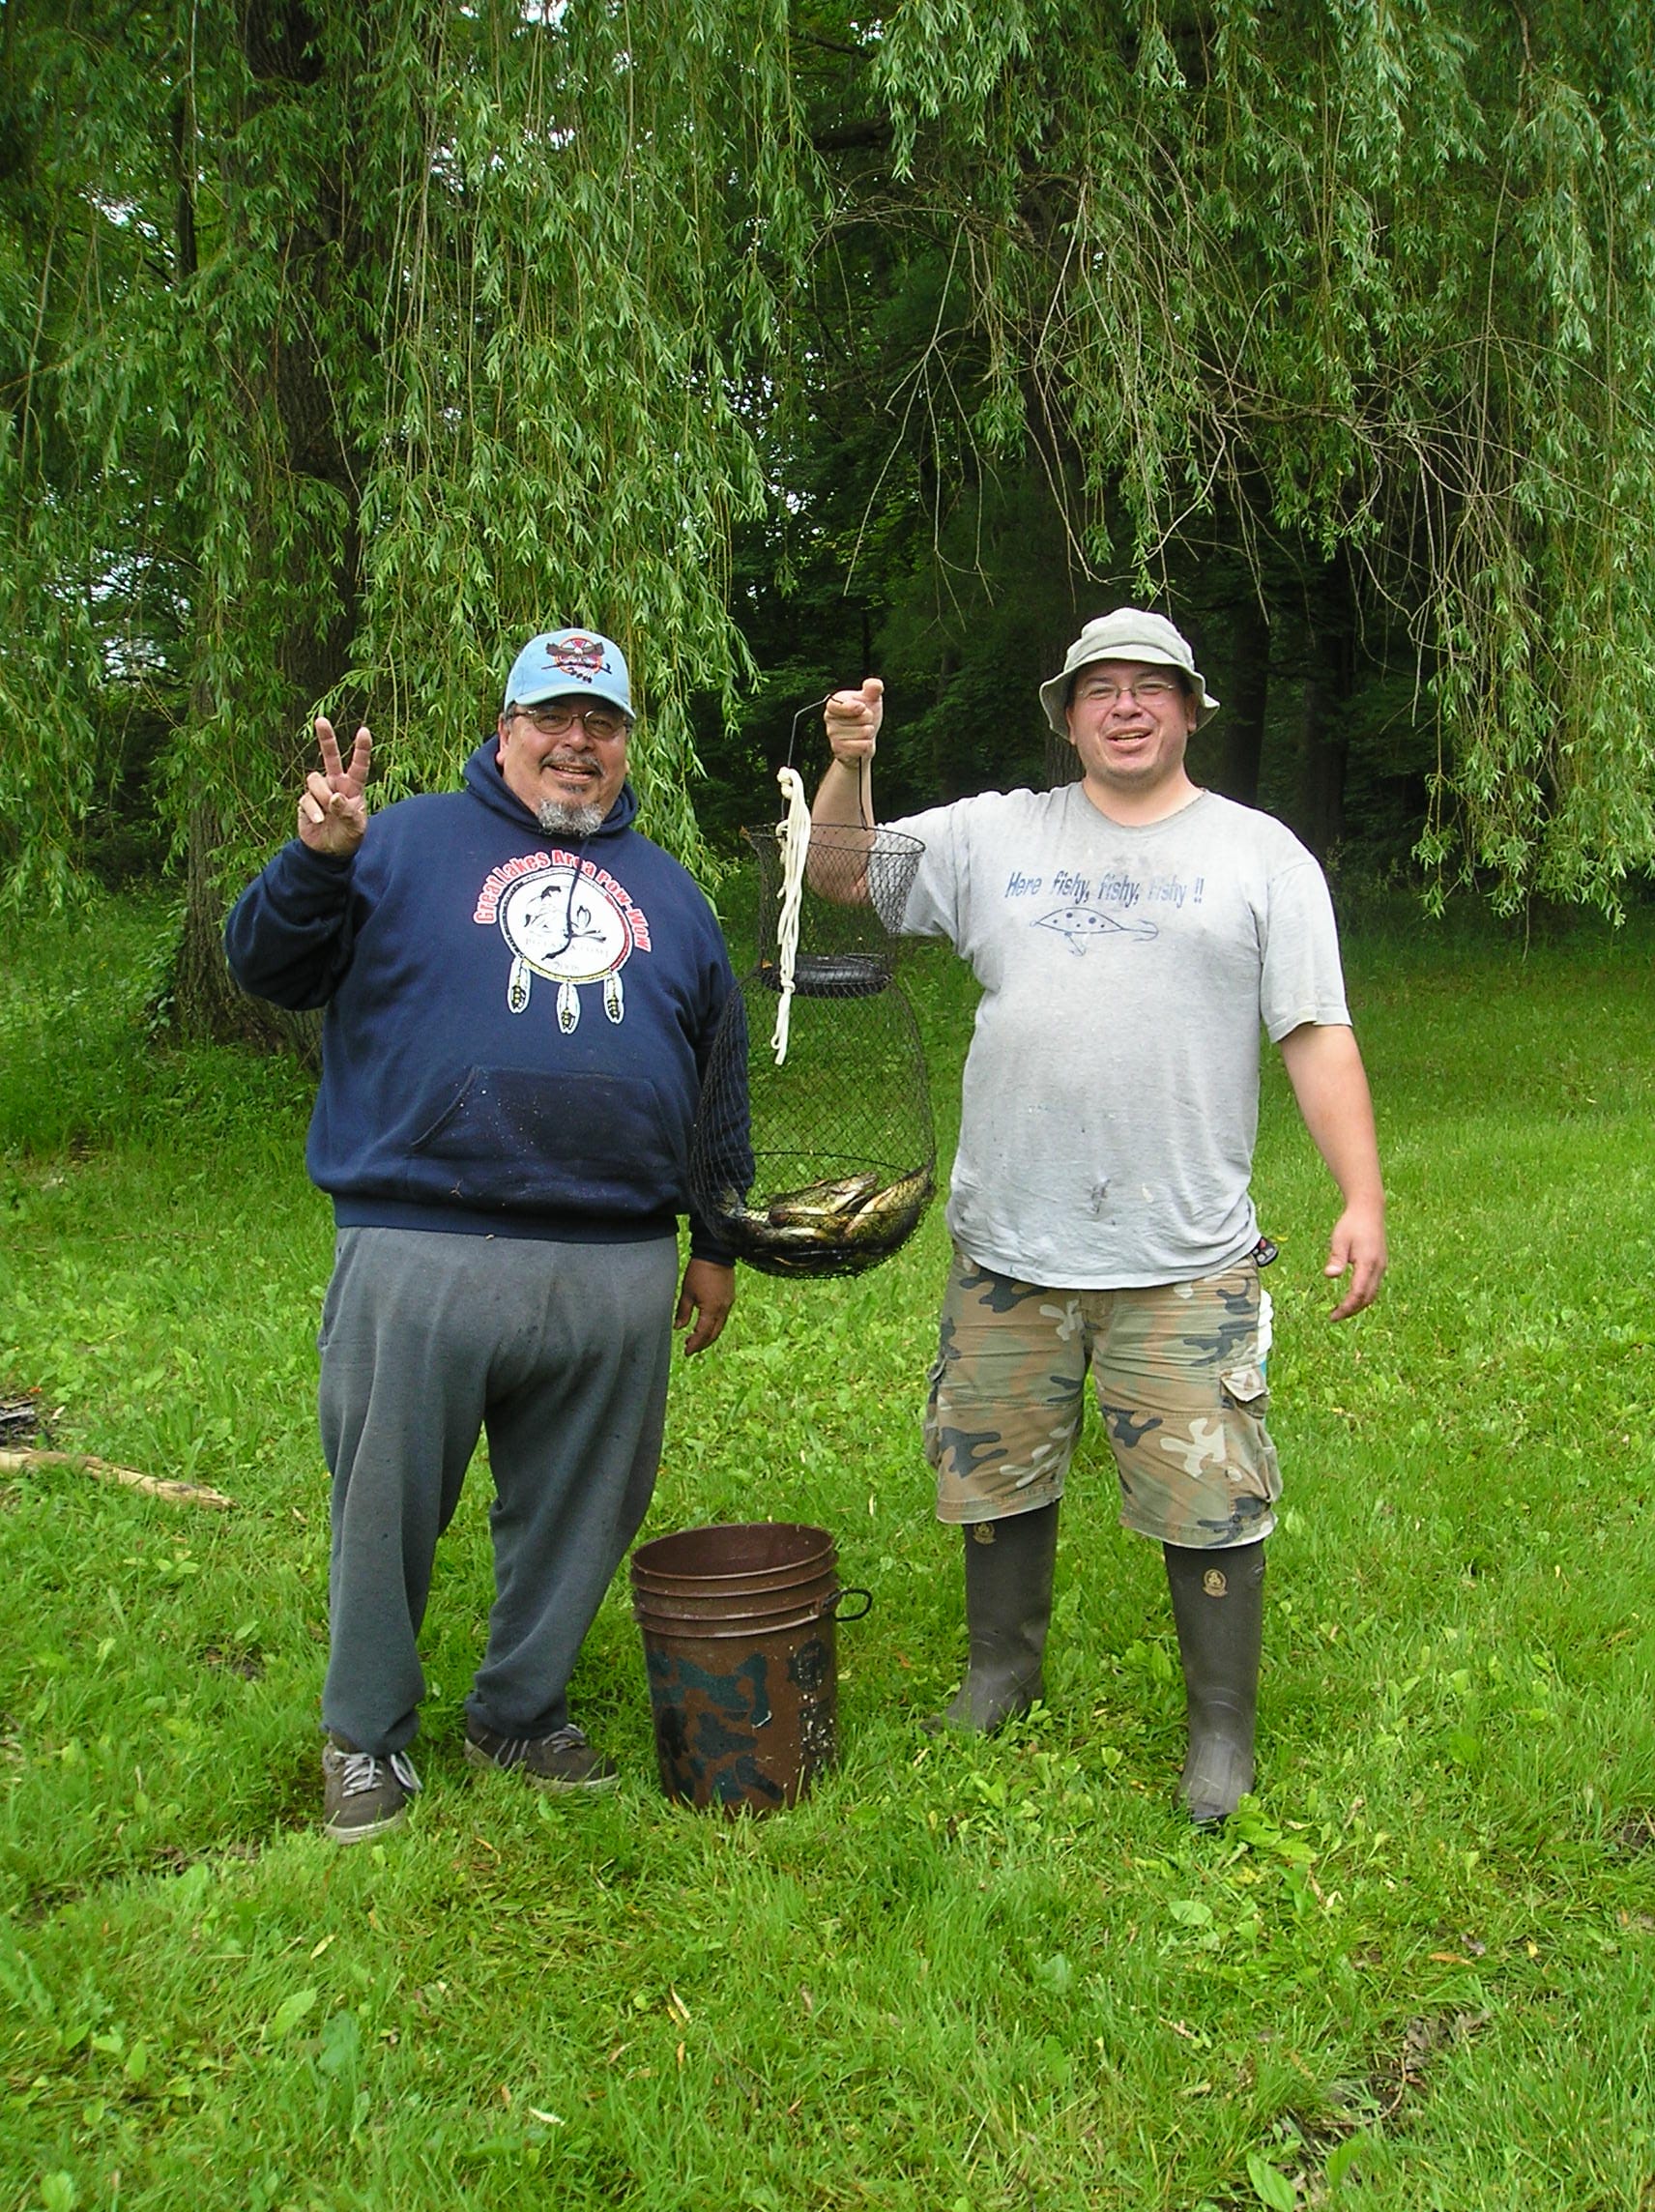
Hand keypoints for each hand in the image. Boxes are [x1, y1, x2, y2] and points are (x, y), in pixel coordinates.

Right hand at [298, 718, 371, 855]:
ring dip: (321, 795)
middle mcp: (336, 784)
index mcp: (353, 788)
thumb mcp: (355, 828)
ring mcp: (319, 791)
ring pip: (315, 779)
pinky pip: (306, 798)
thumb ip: (347, 812)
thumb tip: (334, 796)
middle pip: (330, 756)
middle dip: (325, 738)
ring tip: (327, 814)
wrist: (329, 852)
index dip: (361, 749)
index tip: (364, 731)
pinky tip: (319, 821)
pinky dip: (313, 810)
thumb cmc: (348, 837)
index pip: (359, 766)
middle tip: (321, 720)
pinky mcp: (305, 801)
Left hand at [676, 1259, 734, 1353]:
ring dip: (709, 1335)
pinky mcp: (729, 1298)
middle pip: (713, 1334)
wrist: (715, 1254)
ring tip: (696, 1338)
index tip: (686, 1351)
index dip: (694, 1345)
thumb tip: (678, 1328)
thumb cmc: (699, 1271)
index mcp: (711, 1310)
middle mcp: (722, 1310)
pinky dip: (714, 1325)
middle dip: (702, 1344)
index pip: (702, 1334)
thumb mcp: (686, 1292)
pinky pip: (723, 1317)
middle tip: (690, 1348)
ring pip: (719, 1327)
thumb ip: (683, 1312)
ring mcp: (728, 1304)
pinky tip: (706, 1324)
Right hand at [824, 678, 882, 765]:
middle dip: (869, 720)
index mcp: (834, 704)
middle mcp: (830, 720)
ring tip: (862, 733)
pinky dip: (868, 746)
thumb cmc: (865, 716)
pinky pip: (863, 747)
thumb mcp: (871, 699)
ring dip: (869, 733)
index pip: (838, 704)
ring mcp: (833, 737)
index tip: (862, 707)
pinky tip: (862, 744)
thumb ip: (873, 688)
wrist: (863, 740)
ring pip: (864, 732)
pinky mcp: (840, 752)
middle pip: (861, 717)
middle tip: (863, 722)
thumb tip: (875, 684)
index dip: (853, 706)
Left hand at [1323, 1199, 1386, 1321]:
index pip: (1358, 1293)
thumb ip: (1336, 1258)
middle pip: (1367, 1298)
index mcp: (1368, 1263)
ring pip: (1372, 1294)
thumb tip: (1330, 1276)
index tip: (1333, 1316)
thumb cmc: (1351, 1224)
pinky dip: (1363, 1296)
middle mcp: (1378, 1268)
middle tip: (1334, 1317)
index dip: (1347, 1307)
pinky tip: (1352, 1297)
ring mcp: (1381, 1267)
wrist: (1369, 1210)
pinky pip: (1374, 1286)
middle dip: (1352, 1310)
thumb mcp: (1339, 1239)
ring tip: (1341, 1310)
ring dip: (1358, 1305)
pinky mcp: (1380, 1264)